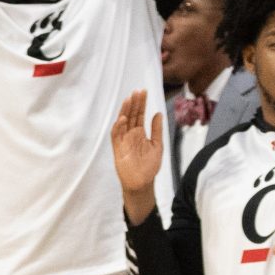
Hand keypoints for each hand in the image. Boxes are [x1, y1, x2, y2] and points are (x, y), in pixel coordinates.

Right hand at [109, 89, 164, 215]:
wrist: (142, 182)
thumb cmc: (149, 166)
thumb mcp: (157, 145)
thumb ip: (157, 130)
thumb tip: (158, 113)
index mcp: (140, 132)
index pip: (139, 114)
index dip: (141, 103)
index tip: (143, 91)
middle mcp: (130, 134)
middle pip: (131, 115)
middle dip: (134, 103)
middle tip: (137, 91)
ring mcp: (123, 140)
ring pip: (122, 122)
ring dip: (125, 111)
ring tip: (129, 100)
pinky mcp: (118, 148)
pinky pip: (116, 135)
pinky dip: (119, 127)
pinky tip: (124, 118)